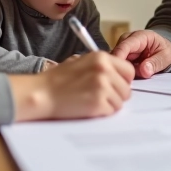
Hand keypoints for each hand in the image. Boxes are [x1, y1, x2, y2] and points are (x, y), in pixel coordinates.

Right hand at [9, 52, 134, 120]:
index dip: (123, 80)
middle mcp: (105, 70)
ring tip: (91, 101)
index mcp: (101, 57)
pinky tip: (88, 107)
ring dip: (109, 105)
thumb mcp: (80, 61)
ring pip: (120, 102)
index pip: (129, 71)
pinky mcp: (99, 103)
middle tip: (100, 97)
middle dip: (116, 95)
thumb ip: (100, 65)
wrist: (42, 93)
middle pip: (127, 89)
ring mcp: (102, 87)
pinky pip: (111, 112)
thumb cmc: (57, 79)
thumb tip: (117, 74)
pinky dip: (102, 113)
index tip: (115, 85)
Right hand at [111, 29, 170, 78]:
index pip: (125, 46)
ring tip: (133, 79)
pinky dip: (123, 74)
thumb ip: (156, 63)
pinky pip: (118, 67)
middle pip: (116, 55)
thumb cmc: (164, 49)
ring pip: (116, 63)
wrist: (162, 48)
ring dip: (122, 73)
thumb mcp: (166, 56)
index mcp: (139, 37)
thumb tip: (144, 71)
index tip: (118, 71)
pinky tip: (130, 78)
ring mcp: (122, 49)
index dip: (119, 58)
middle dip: (120, 69)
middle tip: (129, 81)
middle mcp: (126, 41)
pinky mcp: (120, 57)